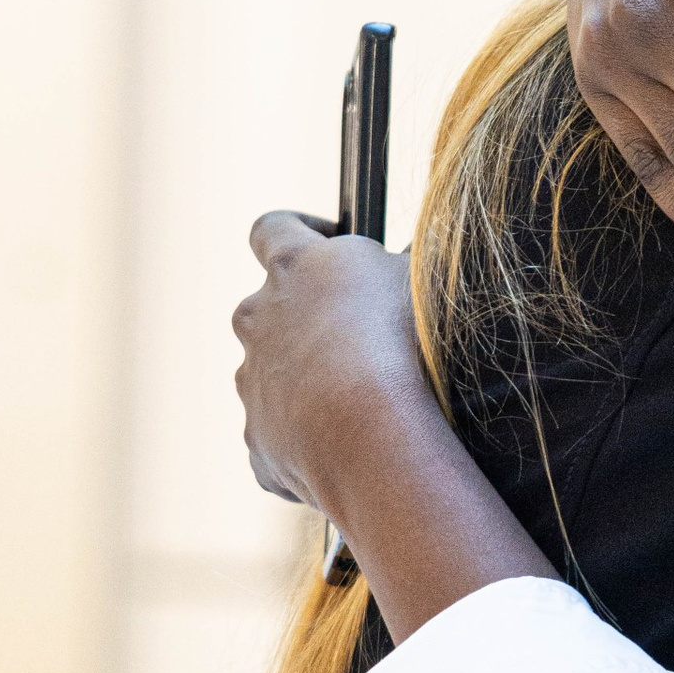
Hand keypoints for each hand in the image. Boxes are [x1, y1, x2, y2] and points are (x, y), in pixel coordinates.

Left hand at [233, 212, 435, 517]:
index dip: (298, 230)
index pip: (273, 229)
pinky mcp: (258, 435)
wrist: (369, 430)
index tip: (328, 241)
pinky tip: (353, 444)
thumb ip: (408, 260)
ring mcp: (252, 379)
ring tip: (365, 401)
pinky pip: (281, 431)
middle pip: (270, 305)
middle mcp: (258, 317)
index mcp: (294, 267)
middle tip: (364, 337)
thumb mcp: (421, 278)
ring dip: (310, 379)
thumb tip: (418, 255)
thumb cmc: (402, 341)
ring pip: (276, 372)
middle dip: (310, 318)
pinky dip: (310, 436)